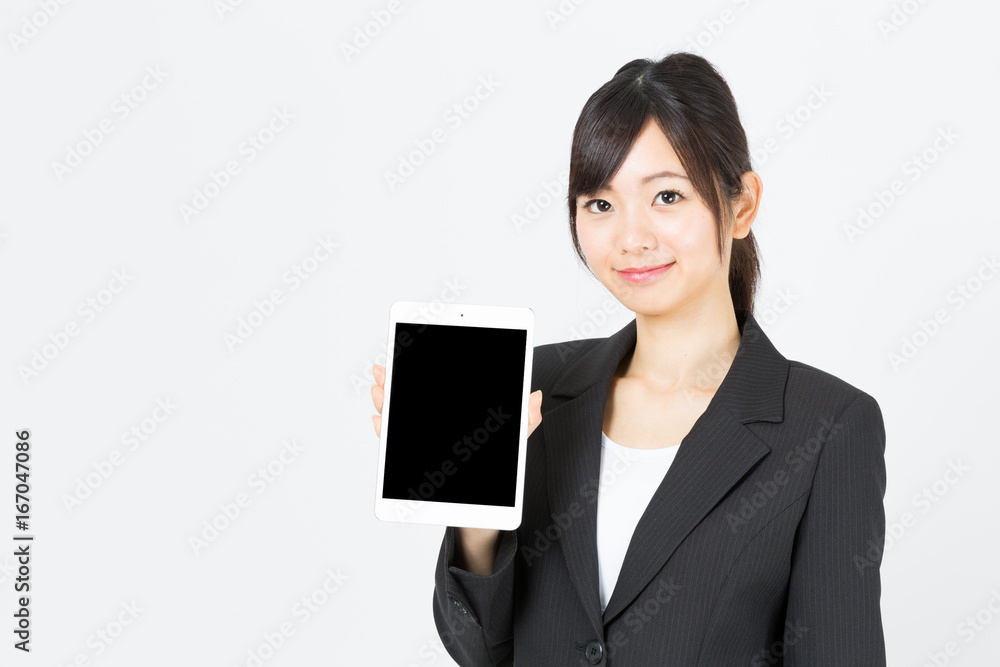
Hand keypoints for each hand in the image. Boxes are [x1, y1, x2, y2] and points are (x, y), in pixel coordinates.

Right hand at [370, 363, 542, 573]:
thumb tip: (536, 397)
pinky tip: (381, 423)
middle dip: (395, 385)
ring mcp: (423, 449)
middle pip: (411, 403)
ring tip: (380, 390)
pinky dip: (385, 435)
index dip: (419, 374)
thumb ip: (524, 422)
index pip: (433, 392)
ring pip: (400, 422)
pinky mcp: (418, 471)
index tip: (406, 360)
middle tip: (384, 372)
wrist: (487, 518)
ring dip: (386, 405)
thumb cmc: (497, 480)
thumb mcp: (512, 447)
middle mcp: (437, 434)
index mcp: (458, 423)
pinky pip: (395, 451)